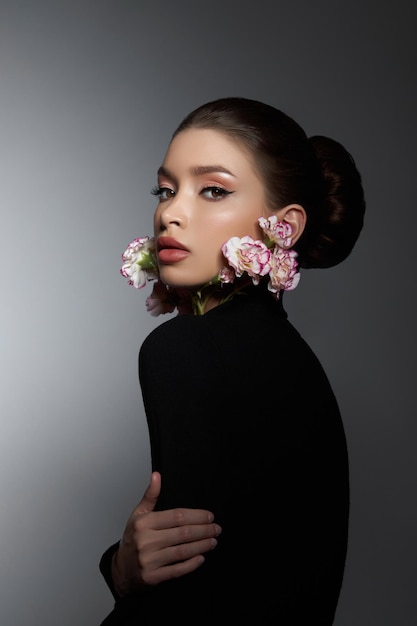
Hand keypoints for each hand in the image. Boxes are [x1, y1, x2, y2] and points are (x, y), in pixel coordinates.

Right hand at [112, 472, 221, 595]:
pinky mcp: (152, 577)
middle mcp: (146, 540)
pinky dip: (191, 564)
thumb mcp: (138, 514)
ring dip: (201, 546)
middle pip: (183, 533)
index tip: (209, 516)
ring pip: (182, 551)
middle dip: (204, 530)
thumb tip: (157, 475)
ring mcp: (149, 560)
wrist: (121, 569)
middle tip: (216, 529)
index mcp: (144, 523)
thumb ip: (150, 495)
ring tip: (212, 542)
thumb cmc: (132, 539)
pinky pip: (177, 570)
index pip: (177, 516)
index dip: (197, 516)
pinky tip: (201, 558)